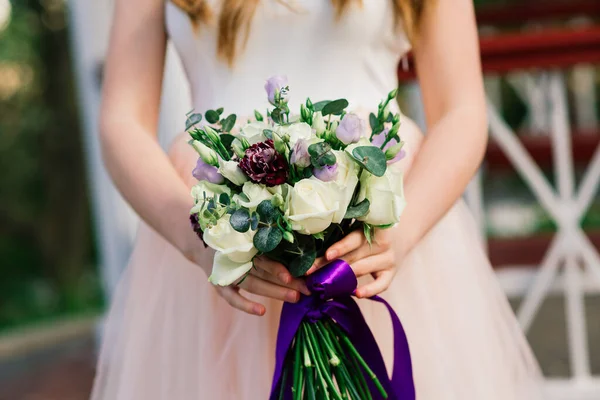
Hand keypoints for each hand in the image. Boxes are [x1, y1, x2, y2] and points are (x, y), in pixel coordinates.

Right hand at [189, 244, 309, 315]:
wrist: (202, 245)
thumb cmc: (233, 241)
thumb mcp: (247, 237)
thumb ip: (266, 243)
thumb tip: (297, 247)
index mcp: (247, 245)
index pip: (265, 258)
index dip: (278, 268)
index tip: (292, 276)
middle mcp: (238, 258)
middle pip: (264, 272)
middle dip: (286, 282)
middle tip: (305, 290)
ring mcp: (229, 273)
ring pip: (254, 284)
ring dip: (274, 292)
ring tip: (294, 297)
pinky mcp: (221, 285)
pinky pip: (233, 298)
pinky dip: (246, 305)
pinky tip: (261, 311)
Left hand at [309, 227, 399, 297]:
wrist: (398, 238)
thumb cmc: (370, 232)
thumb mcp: (360, 228)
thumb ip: (344, 234)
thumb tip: (315, 245)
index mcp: (372, 228)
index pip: (354, 239)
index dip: (341, 247)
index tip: (326, 255)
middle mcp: (382, 244)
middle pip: (353, 256)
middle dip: (329, 265)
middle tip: (311, 272)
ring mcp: (388, 259)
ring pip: (362, 269)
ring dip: (343, 278)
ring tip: (325, 284)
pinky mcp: (391, 273)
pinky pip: (382, 284)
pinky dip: (370, 290)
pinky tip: (357, 293)